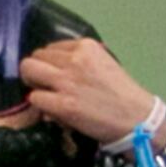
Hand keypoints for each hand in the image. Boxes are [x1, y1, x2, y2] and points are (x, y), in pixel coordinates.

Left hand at [17, 37, 158, 144]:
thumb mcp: (104, 64)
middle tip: (44, 84)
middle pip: (36, 56)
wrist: (137, 119)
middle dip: (36, 70)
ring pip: (28, 70)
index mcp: (86, 47)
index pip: (51, 48)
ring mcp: (67, 81)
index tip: (56, 73)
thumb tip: (54, 67)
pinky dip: (39, 104)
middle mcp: (74, 59)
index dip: (50, 62)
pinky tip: (51, 109)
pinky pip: (34, 97)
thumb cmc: (121, 93)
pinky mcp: (62, 103)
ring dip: (33, 84)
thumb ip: (79, 61)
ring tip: (45, 94)